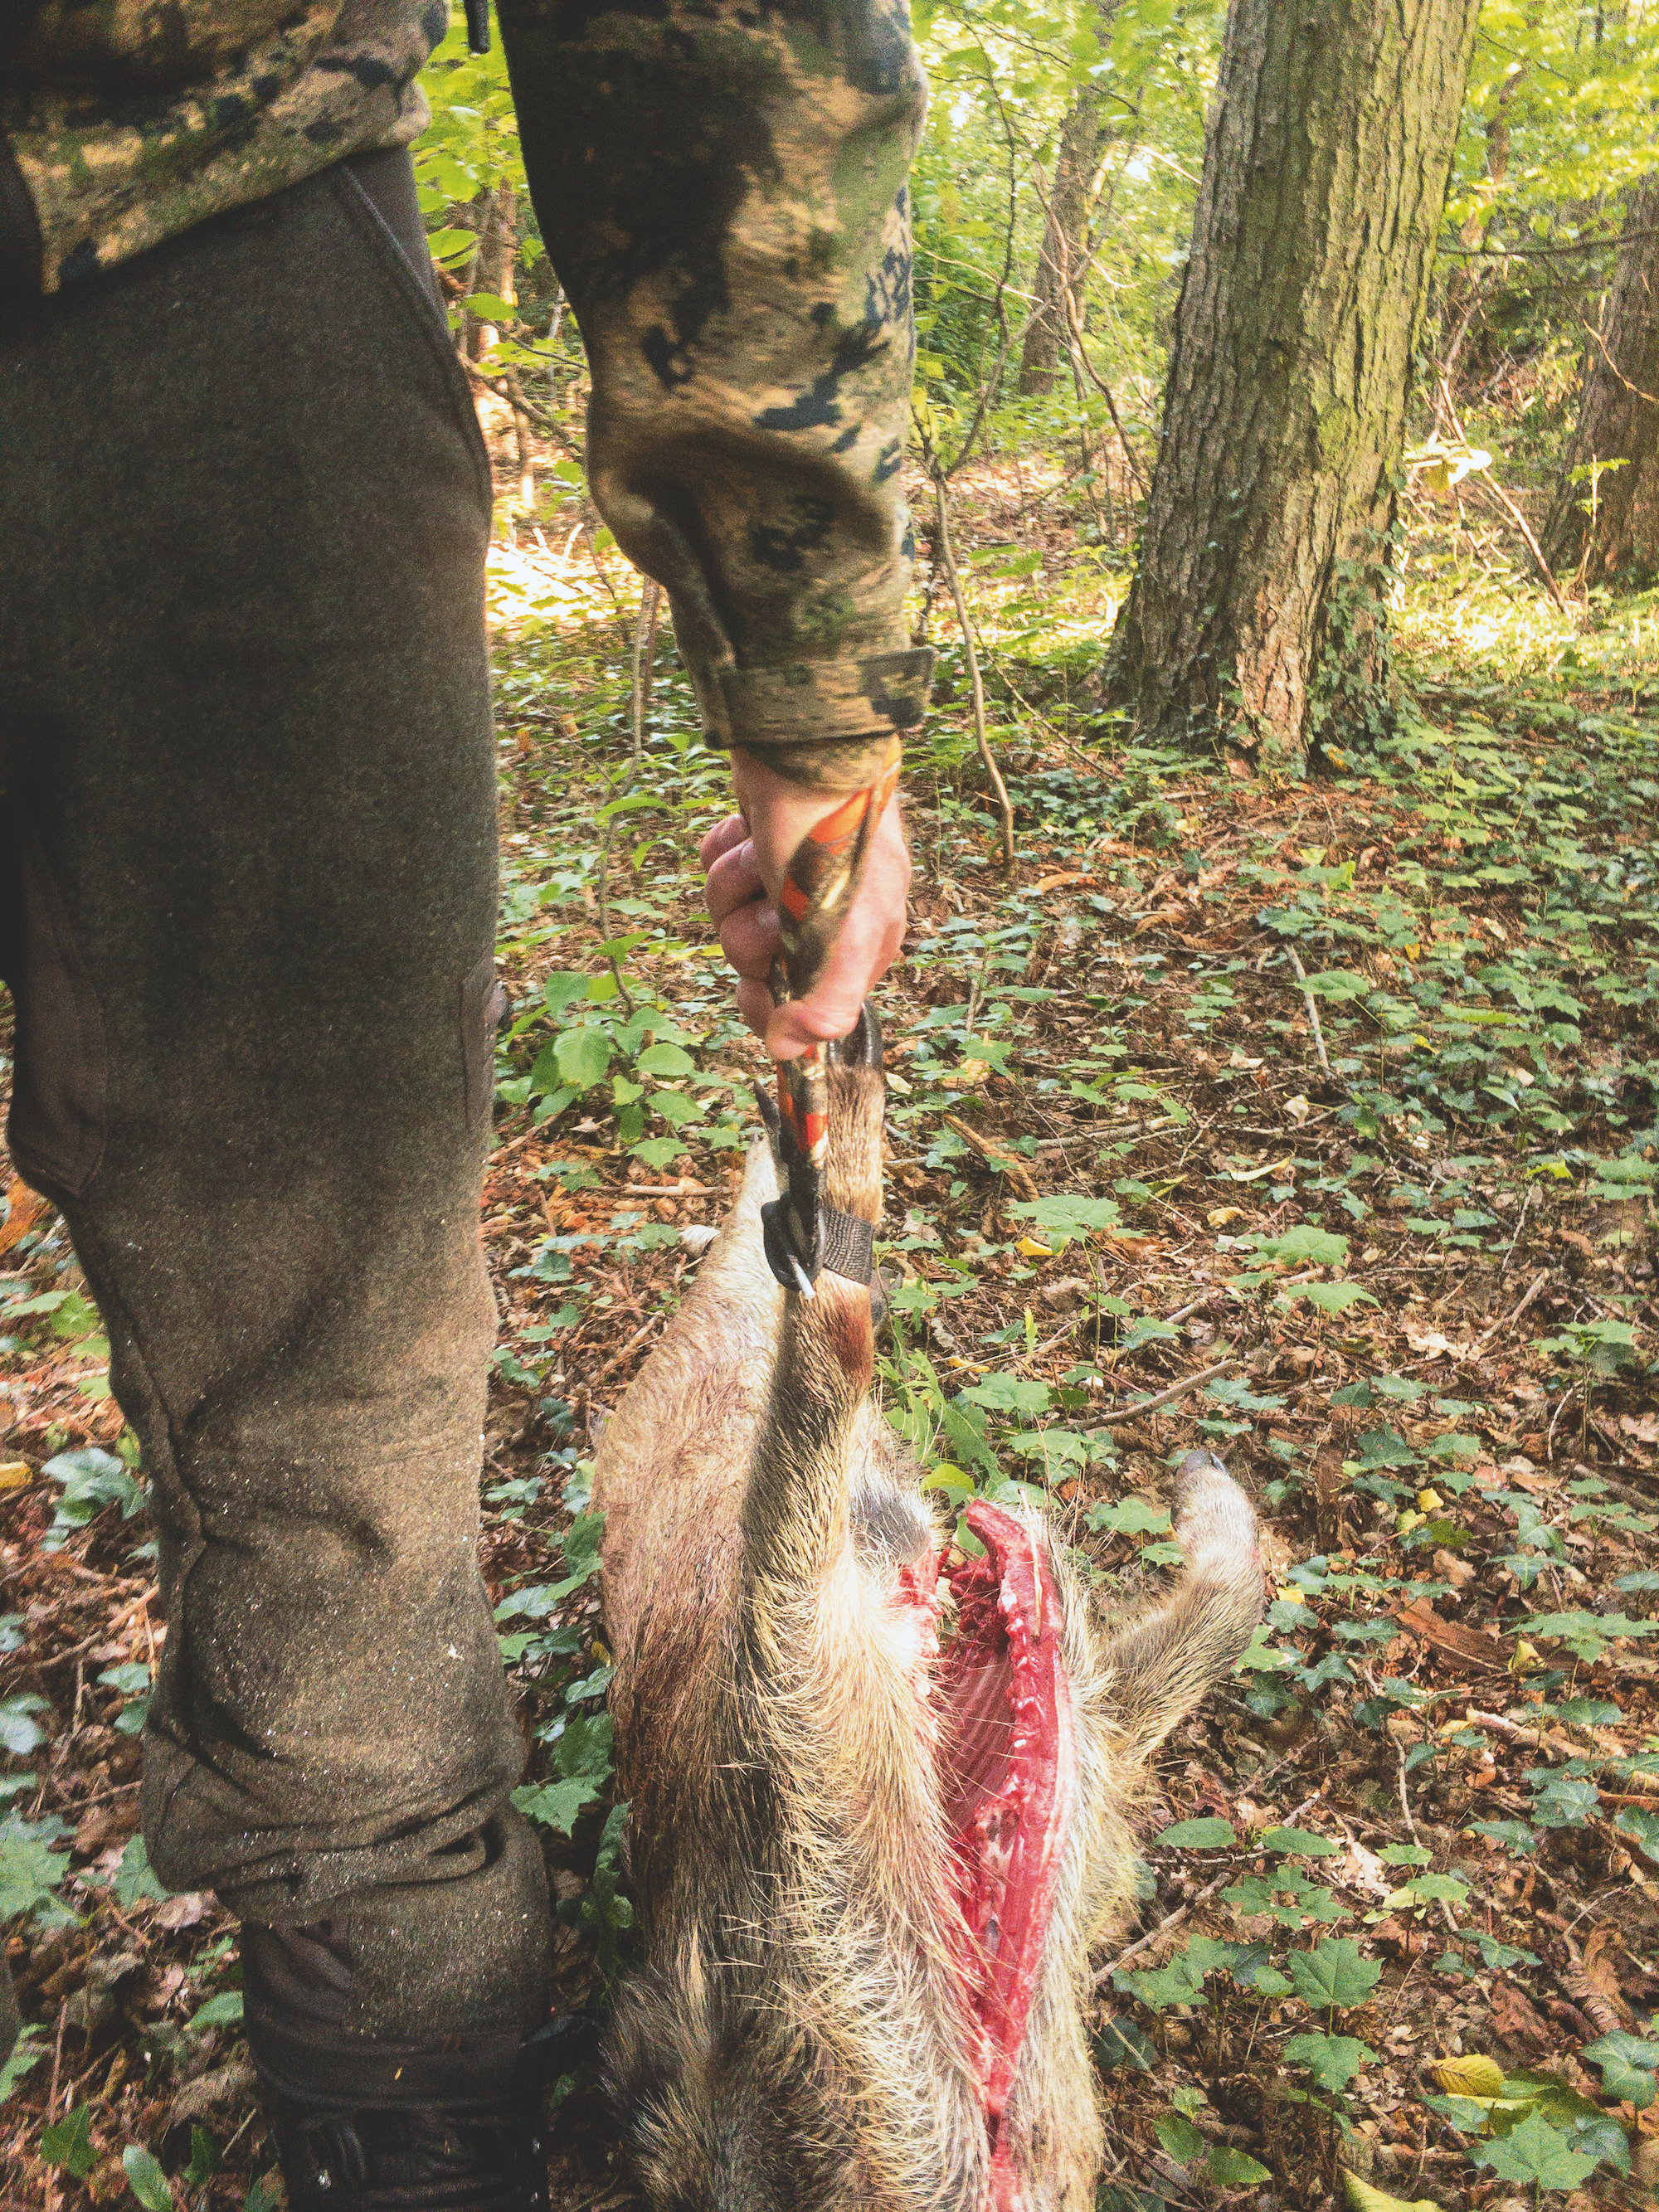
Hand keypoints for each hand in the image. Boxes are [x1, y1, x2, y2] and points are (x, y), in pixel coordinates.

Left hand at [700, 748, 910, 1060]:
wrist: (804, 742)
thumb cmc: (835, 834)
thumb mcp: (846, 929)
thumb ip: (829, 1000)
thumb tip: (788, 1052)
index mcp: (860, 943)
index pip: (804, 1004)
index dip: (771, 1001)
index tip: (754, 987)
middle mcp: (826, 914)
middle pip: (758, 960)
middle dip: (749, 931)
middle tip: (769, 902)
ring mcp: (788, 875)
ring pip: (731, 913)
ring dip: (734, 884)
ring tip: (759, 852)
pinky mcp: (757, 840)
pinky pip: (718, 868)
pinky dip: (722, 851)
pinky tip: (744, 829)